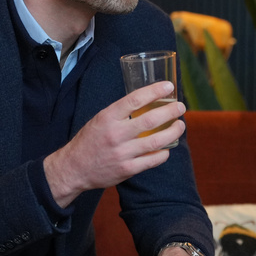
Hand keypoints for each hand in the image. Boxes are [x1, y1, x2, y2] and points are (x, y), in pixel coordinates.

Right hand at [43, 81, 185, 207]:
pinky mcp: (127, 169)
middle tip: (181, 107)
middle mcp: (116, 134)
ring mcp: (122, 153)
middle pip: (151, 120)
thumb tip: (147, 101)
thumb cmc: (90, 140)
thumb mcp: (100, 120)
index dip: (155, 91)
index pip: (135, 99)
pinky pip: (152, 160)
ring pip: (156, 141)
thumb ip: (121, 113)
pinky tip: (167, 148)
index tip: (168, 86)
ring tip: (180, 125)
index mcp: (108, 117)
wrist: (74, 168)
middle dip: (171, 111)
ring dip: (173, 132)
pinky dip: (164, 153)